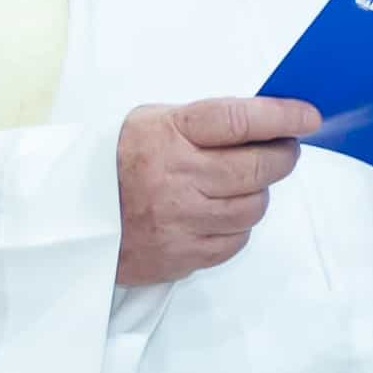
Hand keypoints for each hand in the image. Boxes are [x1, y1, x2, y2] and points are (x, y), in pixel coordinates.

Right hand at [116, 95, 320, 286]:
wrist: (65, 213)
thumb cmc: (118, 160)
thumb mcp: (153, 123)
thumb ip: (207, 124)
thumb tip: (269, 122)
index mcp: (168, 135)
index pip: (240, 120)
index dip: (282, 116)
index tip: (308, 116)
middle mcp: (175, 178)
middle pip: (258, 168)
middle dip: (282, 156)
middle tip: (283, 150)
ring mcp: (179, 221)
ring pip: (254, 207)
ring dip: (257, 193)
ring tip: (240, 183)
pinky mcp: (180, 256)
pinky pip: (235, 241)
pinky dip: (236, 226)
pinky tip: (218, 212)